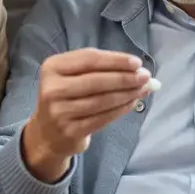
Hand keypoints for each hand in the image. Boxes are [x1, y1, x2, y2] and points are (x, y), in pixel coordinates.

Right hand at [22, 48, 158, 182]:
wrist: (48, 134)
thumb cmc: (67, 97)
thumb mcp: (73, 76)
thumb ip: (100, 69)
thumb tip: (138, 68)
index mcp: (53, 67)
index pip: (89, 59)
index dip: (115, 60)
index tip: (137, 62)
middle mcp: (52, 88)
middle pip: (96, 80)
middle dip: (125, 77)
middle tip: (146, 77)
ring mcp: (60, 111)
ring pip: (102, 100)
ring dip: (128, 94)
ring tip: (144, 89)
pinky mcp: (70, 130)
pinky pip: (102, 117)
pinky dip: (121, 109)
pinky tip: (133, 102)